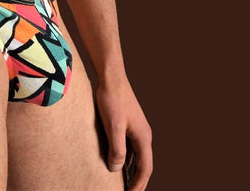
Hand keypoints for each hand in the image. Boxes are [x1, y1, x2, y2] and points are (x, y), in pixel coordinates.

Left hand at [95, 75, 152, 189]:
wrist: (111, 77)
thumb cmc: (113, 99)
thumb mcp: (114, 126)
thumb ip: (117, 149)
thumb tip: (117, 169)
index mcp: (143, 137)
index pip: (145, 168)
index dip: (139, 184)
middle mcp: (143, 134)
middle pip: (144, 164)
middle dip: (137, 180)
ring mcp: (137, 128)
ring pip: (137, 155)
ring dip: (132, 170)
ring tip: (123, 183)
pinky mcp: (129, 123)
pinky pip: (130, 147)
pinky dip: (126, 158)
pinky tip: (117, 162)